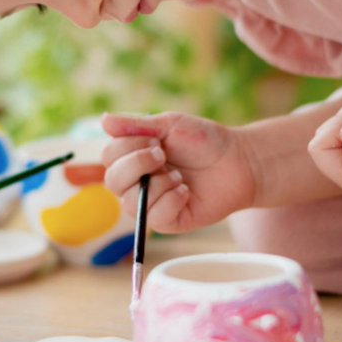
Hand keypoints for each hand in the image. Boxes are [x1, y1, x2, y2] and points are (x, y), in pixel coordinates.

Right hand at [100, 111, 256, 232]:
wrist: (238, 161)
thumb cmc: (203, 141)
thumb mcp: (169, 125)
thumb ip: (136, 125)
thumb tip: (103, 119)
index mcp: (133, 157)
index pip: (108, 156)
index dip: (128, 147)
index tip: (156, 139)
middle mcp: (136, 182)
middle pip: (112, 181)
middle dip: (137, 165)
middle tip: (163, 154)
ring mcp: (150, 204)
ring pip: (130, 203)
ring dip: (157, 184)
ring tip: (179, 175)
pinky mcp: (168, 221)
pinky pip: (155, 218)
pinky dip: (170, 200)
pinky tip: (185, 191)